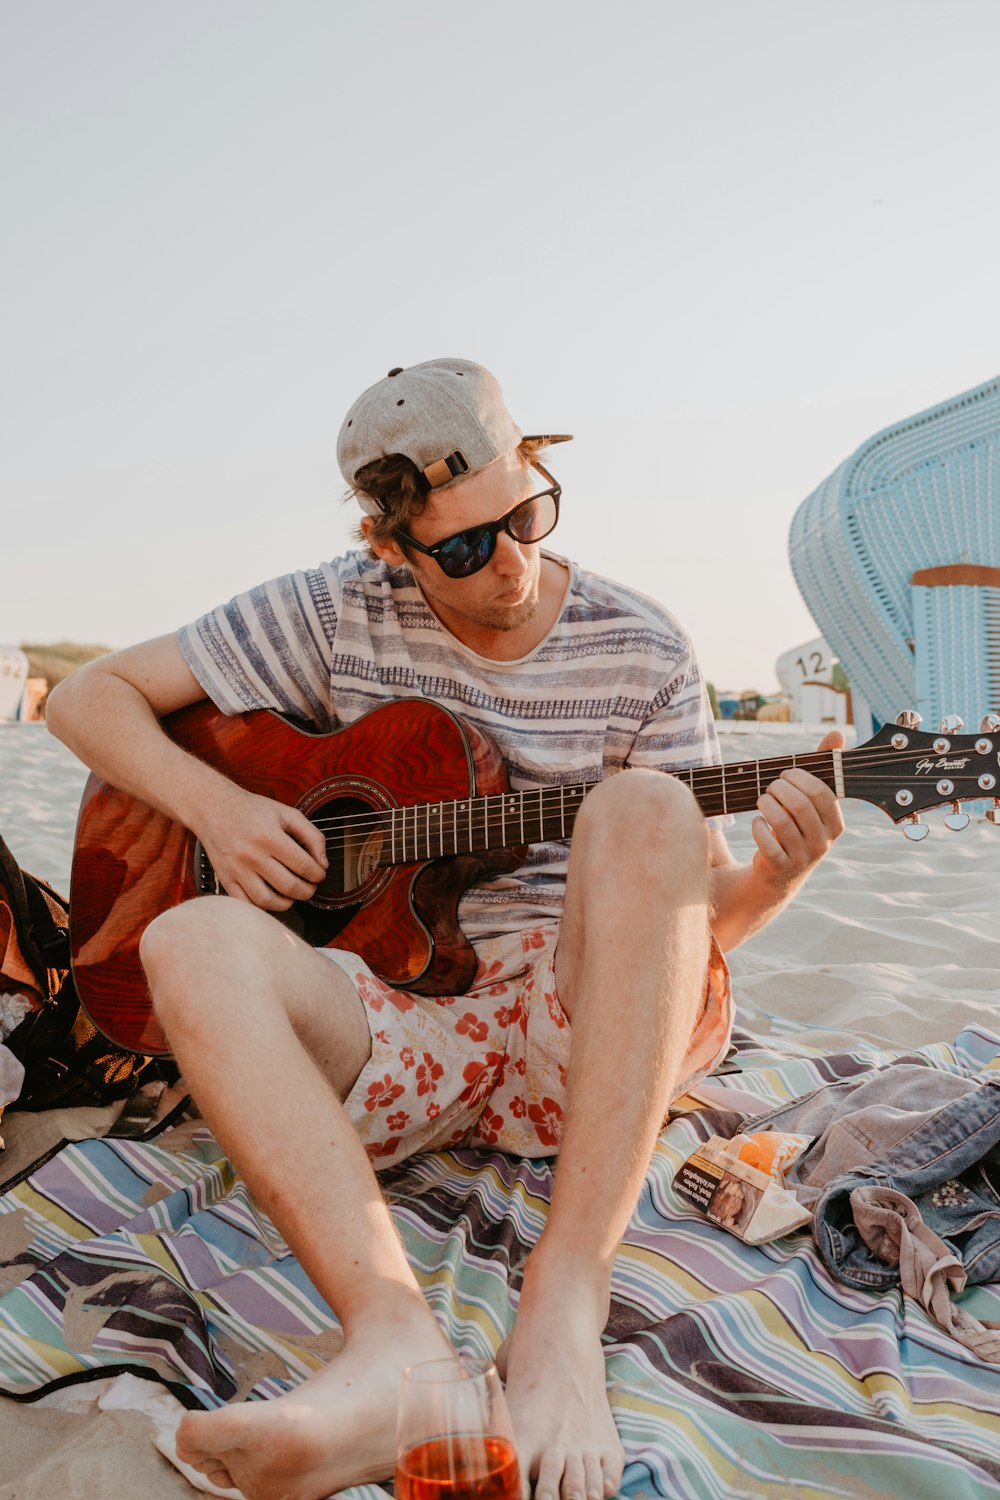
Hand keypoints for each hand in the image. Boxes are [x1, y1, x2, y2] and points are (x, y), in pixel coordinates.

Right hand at [196, 783, 328, 910]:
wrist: (213, 808)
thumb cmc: (252, 810)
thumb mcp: (287, 813)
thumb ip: (312, 836)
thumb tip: (323, 864)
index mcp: (269, 836)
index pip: (303, 866)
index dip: (318, 874)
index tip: (319, 873)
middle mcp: (251, 854)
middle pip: (288, 886)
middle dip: (307, 891)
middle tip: (310, 886)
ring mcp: (236, 869)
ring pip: (267, 901)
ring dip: (287, 902)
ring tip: (292, 893)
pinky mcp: (225, 878)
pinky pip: (246, 903)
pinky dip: (262, 906)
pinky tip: (272, 897)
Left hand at [750, 729, 845, 892]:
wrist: (780, 874)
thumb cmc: (797, 826)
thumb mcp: (812, 803)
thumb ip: (824, 768)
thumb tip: (838, 734)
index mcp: (836, 824)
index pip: (821, 793)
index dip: (799, 777)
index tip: (785, 773)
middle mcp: (823, 843)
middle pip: (800, 805)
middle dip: (779, 788)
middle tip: (770, 786)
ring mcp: (802, 857)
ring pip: (781, 821)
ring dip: (766, 803)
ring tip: (763, 800)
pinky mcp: (779, 867)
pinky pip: (766, 841)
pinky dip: (757, 826)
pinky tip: (758, 823)